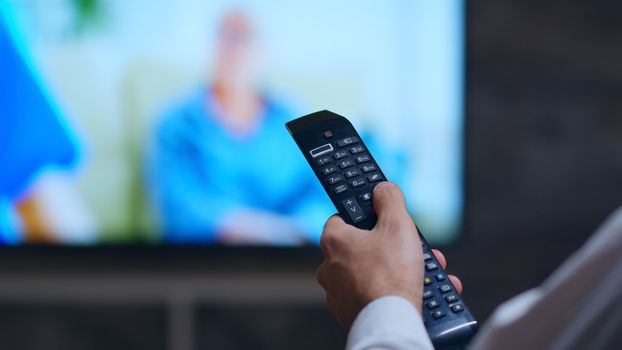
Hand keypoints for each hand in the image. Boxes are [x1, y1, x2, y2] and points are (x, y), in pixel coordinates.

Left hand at [316, 181, 461, 329]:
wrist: (391, 323)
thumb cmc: (390, 276)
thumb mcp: (397, 225)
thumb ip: (389, 201)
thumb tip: (383, 189)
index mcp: (334, 241)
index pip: (343, 217)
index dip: (366, 215)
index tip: (382, 217)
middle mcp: (329, 268)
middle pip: (364, 247)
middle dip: (394, 247)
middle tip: (414, 249)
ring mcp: (338, 293)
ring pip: (373, 273)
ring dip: (401, 271)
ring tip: (428, 274)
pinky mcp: (351, 313)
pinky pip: (376, 297)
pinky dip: (396, 293)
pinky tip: (421, 294)